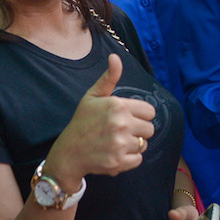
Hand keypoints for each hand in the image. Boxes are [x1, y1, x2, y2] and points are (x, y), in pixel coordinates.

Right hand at [44, 54, 155, 188]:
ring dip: (133, 145)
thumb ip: (109, 78)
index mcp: (118, 106)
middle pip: (150, 129)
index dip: (139, 115)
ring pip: (144, 145)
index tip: (127, 118)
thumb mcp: (93, 96)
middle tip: (120, 132)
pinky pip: (138, 160)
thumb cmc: (82, 122)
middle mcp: (121, 124)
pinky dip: (129, 160)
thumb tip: (115, 57)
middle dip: (138, 131)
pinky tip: (115, 154)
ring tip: (116, 143)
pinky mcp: (119, 162)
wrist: (69, 152)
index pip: (150, 112)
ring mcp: (120, 144)